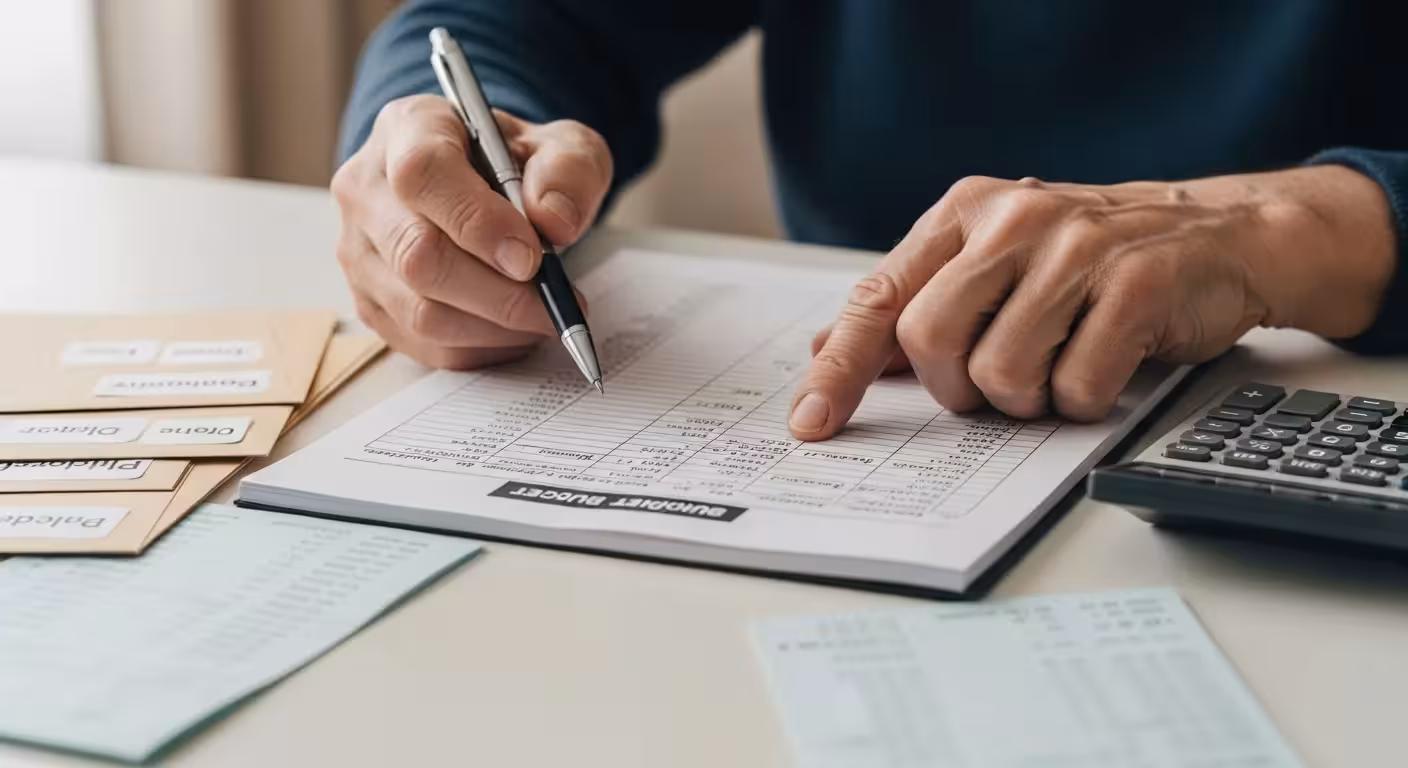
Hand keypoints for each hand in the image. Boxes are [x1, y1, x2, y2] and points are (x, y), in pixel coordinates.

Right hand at [331, 95, 611, 367]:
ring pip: (419, 311)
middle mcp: (367, 188)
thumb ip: (568, 170)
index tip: (531, 257)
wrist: (486, 184)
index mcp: (408, 128)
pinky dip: (482, 348)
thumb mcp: (562, 145)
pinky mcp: (370, 302)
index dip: (478, 222)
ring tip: (542, 315)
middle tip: (554, 303)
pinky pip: (425, 345)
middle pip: (416, 255)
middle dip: (498, 293)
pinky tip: (515, 330)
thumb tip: (554, 221)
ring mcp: (359, 251)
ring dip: (495, 327)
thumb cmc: (518, 162)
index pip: (423, 175)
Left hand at [789, 166, 1395, 439]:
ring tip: (1059, 370)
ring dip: (1025, 400)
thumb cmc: (1091, 265)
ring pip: (1000, 373)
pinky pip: (1076, 386)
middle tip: (995, 386)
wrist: (1220, 236)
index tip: (812, 423)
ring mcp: (1078, 247)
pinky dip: (1083, 402)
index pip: (878, 298)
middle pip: (930, 340)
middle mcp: (1013, 219)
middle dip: (956, 390)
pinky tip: (1103, 370)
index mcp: (964, 213)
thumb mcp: (995, 269)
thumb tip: (827, 349)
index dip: (839, 368)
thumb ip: (917, 305)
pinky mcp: (1139, 282)